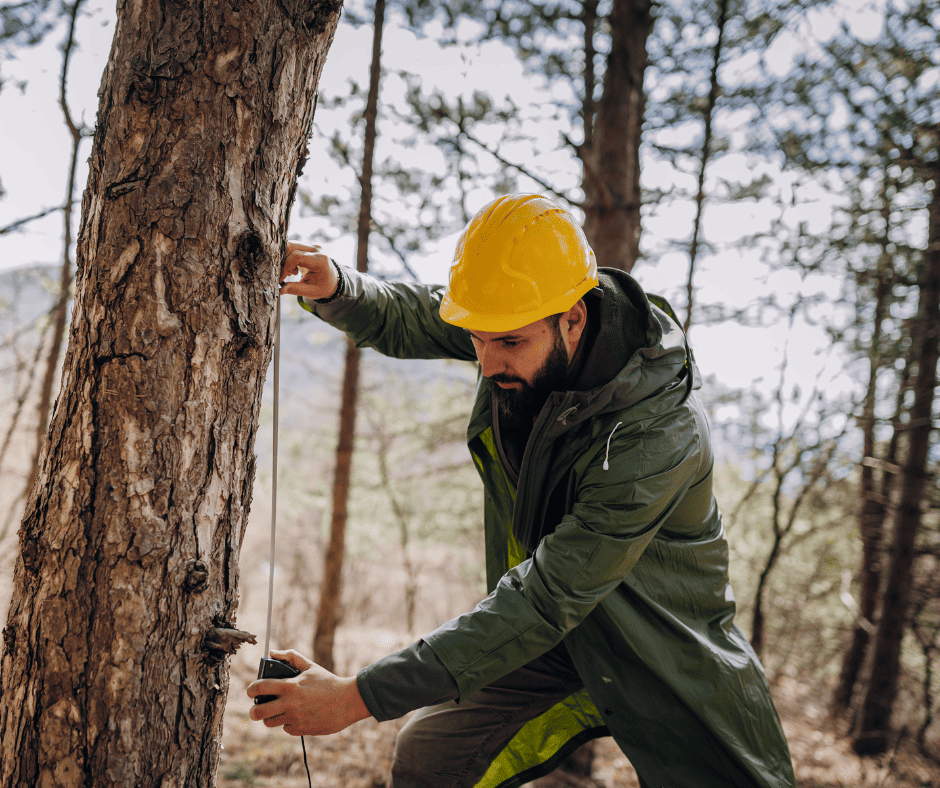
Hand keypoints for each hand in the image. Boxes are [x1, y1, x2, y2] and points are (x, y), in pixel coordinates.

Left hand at [247, 649, 370, 735]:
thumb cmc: (327, 682)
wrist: (347, 701)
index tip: (250, 691)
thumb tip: (272, 653)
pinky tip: (297, 716)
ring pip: (270, 722)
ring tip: (278, 711)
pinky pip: (286, 728)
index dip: (251, 689)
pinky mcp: (301, 729)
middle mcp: (289, 703)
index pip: (260, 687)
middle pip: (258, 712)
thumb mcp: (310, 666)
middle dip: (254, 711)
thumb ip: (291, 657)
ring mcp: (294, 718)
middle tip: (256, 708)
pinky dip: (288, 723)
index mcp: (290, 685)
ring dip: (271, 717)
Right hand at [280, 242, 339, 299]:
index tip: (281, 279)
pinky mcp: (307, 245)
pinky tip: (294, 268)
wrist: (332, 279)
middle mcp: (317, 249)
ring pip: (290, 245)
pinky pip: (292, 246)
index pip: (297, 256)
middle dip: (283, 261)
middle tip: (286, 275)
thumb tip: (281, 290)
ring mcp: (312, 245)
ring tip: (292, 273)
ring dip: (285, 259)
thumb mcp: (312, 292)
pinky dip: (288, 257)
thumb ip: (296, 289)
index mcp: (320, 260)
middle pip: (291, 247)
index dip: (285, 267)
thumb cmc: (323, 286)